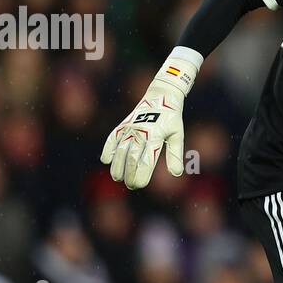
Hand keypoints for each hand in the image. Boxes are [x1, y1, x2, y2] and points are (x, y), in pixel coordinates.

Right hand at [100, 46, 201, 189]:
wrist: (161, 96)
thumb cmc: (171, 118)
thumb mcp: (177, 135)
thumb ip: (175, 154)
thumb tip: (176, 173)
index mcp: (155, 136)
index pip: (146, 159)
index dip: (142, 173)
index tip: (140, 185)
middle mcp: (140, 132)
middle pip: (131, 157)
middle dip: (130, 173)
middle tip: (131, 186)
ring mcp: (129, 128)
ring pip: (120, 150)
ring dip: (117, 165)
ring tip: (117, 178)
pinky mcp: (123, 125)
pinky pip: (112, 138)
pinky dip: (108, 149)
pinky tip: (106, 160)